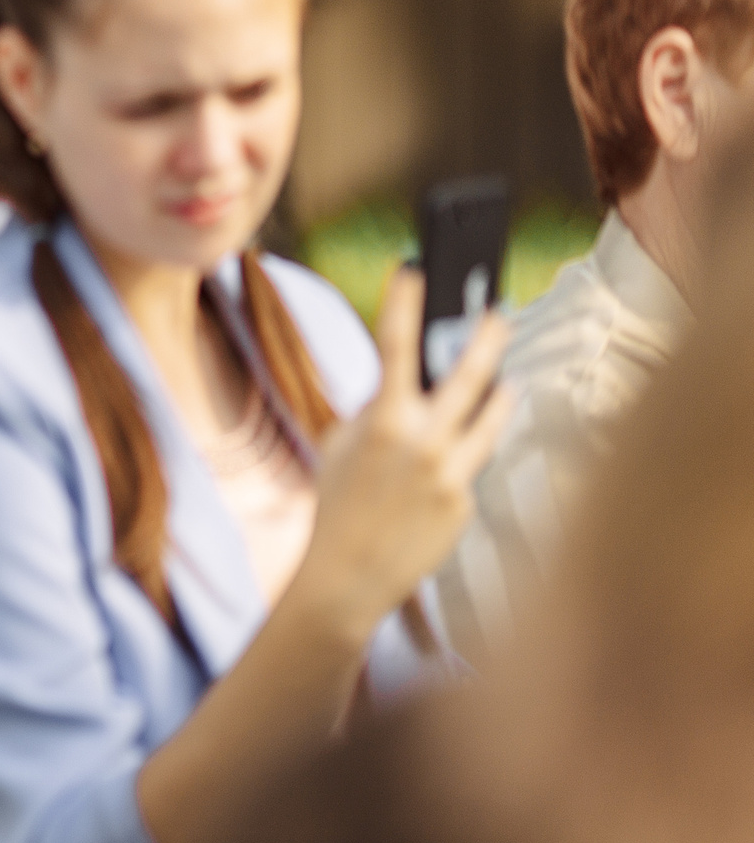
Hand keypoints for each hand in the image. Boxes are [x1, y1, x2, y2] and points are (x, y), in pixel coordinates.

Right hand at [294, 266, 513, 640]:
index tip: (415, 269)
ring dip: (499, 394)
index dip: (404, 303)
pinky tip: (442, 466)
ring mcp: (451, 471)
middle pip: (470, 376)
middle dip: (486, 337)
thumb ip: (375, 409)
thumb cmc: (338, 501)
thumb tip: (410, 383)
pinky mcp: (466, 500)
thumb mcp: (341, 444)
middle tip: (500, 311)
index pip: (396, 346)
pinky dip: (461, 456)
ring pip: (491, 418)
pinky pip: (471, 463)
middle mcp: (423, 441)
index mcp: (383, 420)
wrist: (349, 574)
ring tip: (505, 380)